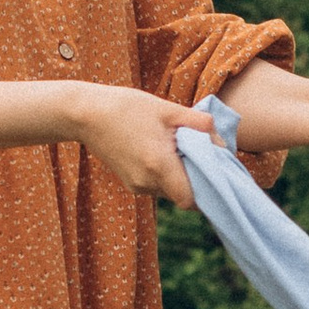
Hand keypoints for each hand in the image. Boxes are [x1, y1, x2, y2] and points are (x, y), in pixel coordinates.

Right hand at [69, 85, 214, 206]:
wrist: (86, 115)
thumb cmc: (128, 107)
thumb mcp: (168, 109)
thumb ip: (199, 124)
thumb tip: (222, 141)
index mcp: (159, 166)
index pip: (191, 200)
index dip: (206, 191)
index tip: (214, 172)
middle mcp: (147, 182)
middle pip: (182, 195)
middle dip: (195, 179)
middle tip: (200, 154)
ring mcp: (136, 185)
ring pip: (170, 191)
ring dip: (179, 176)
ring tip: (176, 148)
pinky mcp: (129, 183)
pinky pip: (156, 186)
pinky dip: (165, 174)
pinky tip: (160, 150)